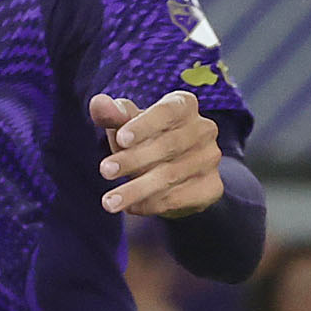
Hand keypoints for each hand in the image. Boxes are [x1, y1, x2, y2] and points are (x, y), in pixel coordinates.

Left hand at [92, 89, 223, 219]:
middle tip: (105, 171)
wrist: (175, 177)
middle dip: (133, 159)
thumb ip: (112, 115)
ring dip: (137, 189)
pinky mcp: (212, 187)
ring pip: (170, 175)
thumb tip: (98, 104)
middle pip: (168, 145)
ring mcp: (210, 159)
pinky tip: (132, 207)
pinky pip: (178, 198)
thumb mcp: (126, 127)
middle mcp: (204, 129)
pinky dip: (151, 204)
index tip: (120, 139)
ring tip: (110, 202)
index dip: (144, 125)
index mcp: (184, 105)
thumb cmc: (145, 142)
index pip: (167, 111)